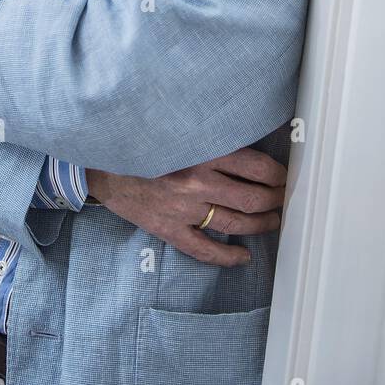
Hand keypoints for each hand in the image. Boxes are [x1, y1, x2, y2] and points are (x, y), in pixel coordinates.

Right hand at [86, 147, 286, 266]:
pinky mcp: (169, 229)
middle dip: (274, 201)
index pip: (256, 167)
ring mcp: (184, 209)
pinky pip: (205, 251)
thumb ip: (211, 135)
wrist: (101, 161)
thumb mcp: (180, 127)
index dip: (277, 175)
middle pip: (252, 199)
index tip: (284, 176)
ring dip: (260, 225)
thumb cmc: (143, 140)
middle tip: (283, 199)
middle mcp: (197, 181)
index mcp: (202, 151)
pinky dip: (228, 257)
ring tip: (272, 222)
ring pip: (235, 225)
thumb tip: (247, 142)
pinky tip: (243, 257)